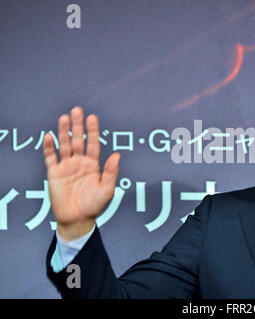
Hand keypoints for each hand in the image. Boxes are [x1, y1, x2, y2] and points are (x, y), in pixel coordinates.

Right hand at [43, 106, 119, 240]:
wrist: (77, 219)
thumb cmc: (94, 205)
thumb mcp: (106, 189)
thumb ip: (111, 172)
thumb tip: (117, 155)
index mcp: (93, 165)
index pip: (93, 143)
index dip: (92, 131)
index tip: (92, 117)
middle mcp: (79, 162)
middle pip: (78, 140)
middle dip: (77, 125)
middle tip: (77, 110)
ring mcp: (66, 167)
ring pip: (65, 145)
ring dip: (64, 132)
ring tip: (64, 117)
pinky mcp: (54, 173)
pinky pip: (51, 157)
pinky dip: (49, 147)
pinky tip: (49, 136)